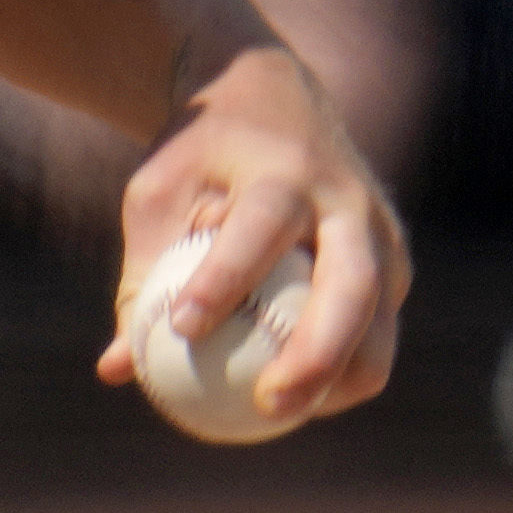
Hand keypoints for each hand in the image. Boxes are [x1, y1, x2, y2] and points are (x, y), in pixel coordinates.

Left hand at [97, 41, 407, 441]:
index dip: (225, 280)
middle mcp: (346, 201)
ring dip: (341, 378)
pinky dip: (345, 372)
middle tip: (268, 404)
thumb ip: (139, 280)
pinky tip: (299, 400)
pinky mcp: (394, 264)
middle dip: (317, 353)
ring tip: (284, 414)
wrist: (273, 97)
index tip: (182, 328)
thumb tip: (117, 369)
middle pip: (351, 286)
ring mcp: (382, 234)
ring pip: (380, 321)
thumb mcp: (156, 195)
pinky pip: (378, 332)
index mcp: (284, 172)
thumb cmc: (200, 157)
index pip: (259, 230)